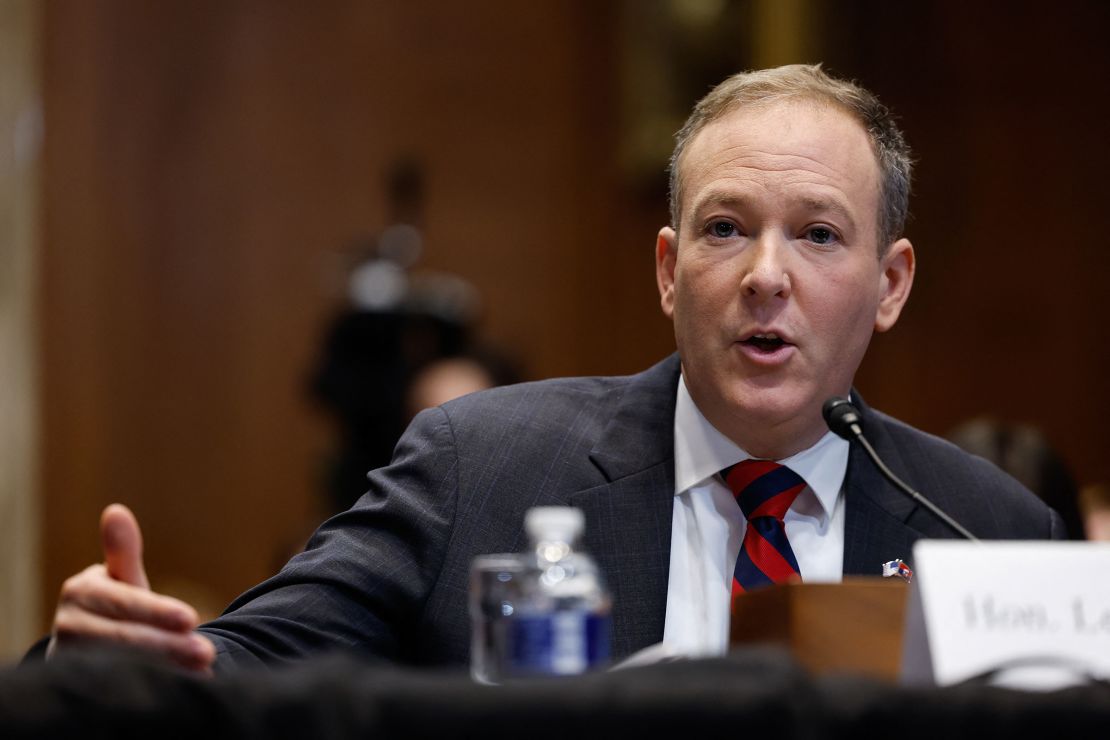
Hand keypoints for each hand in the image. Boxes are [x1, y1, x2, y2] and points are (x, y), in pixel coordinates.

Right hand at [48, 504, 215, 671]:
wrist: (88, 649)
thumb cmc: (115, 607)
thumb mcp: (122, 580)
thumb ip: (123, 553)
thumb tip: (115, 510)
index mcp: (80, 593)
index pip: (124, 604)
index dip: (157, 612)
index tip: (192, 619)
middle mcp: (68, 627)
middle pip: (122, 639)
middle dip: (168, 646)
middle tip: (207, 652)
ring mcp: (68, 660)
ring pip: (121, 667)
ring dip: (164, 669)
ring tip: (202, 668)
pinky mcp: (78, 684)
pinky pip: (118, 687)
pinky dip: (151, 686)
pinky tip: (182, 685)